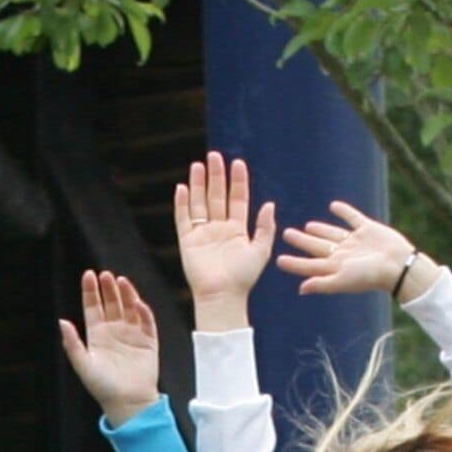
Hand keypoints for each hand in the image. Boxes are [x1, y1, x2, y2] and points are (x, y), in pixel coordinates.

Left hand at [55, 269, 161, 426]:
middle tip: (106, 275)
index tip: (89, 275)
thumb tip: (62, 321)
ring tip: (121, 280)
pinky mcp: (148, 342)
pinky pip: (147, 322)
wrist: (128, 402)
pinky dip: (143, 311)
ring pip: (129, 308)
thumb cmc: (103, 387)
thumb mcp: (83, 365)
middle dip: (108, 289)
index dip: (91, 291)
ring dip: (126, 294)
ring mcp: (132, 335)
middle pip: (111, 304)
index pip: (93, 308)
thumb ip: (72, 344)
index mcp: (97, 336)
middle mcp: (114, 332)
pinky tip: (138, 303)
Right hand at [174, 153, 280, 327]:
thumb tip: (269, 204)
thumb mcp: (261, 251)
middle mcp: (219, 228)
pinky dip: (182, 203)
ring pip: (199, 203)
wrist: (223, 296)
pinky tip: (182, 187)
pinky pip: (183, 218)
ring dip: (198, 184)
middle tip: (214, 156)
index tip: (238, 163)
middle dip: (216, 176)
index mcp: (237, 229)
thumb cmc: (243, 277)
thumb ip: (265, 227)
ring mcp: (202, 234)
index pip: (237, 199)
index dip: (238, 181)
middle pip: (217, 196)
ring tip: (198, 165)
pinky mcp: (187, 241)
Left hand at [278, 200, 432, 301]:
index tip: (278, 259)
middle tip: (286, 234)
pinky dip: (343, 211)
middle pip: (317, 247)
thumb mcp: (343, 281)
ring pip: (332, 233)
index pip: (309, 265)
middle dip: (302, 242)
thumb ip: (322, 283)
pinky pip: (352, 218)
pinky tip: (334, 205)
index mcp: (335, 268)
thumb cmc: (370, 276)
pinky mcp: (368, 229)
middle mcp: (343, 255)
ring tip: (308, 226)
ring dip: (320, 229)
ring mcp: (355, 242)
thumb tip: (300, 290)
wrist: (398, 265)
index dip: (294, 263)